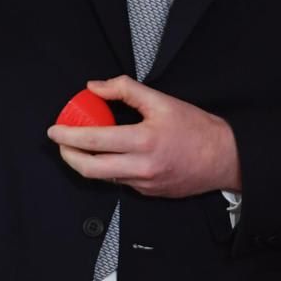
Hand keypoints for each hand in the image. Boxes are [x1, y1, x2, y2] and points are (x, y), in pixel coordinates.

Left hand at [48, 76, 241, 197]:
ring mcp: (144, 184)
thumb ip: (125, 90)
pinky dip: (109, 169)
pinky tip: (111, 156)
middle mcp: (141, 167)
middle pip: (90, 169)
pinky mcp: (148, 193)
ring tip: (81, 148)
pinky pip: (120, 182)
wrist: (224, 158)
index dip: (69, 136)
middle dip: (68, 156)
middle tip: (61, 144)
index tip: (55, 130)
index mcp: (143, 141)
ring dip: (86, 163)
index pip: (94, 141)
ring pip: (103, 178)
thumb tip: (96, 87)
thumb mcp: (161, 100)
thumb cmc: (196, 129)